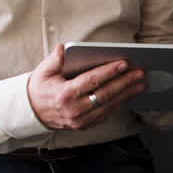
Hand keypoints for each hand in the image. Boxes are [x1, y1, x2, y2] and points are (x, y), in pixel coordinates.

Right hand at [26, 44, 144, 130]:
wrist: (31, 112)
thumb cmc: (40, 88)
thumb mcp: (42, 72)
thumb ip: (54, 60)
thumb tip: (64, 47)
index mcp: (64, 94)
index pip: (91, 81)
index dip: (109, 72)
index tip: (124, 64)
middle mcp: (74, 109)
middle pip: (105, 94)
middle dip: (125, 82)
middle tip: (140, 73)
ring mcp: (80, 120)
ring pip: (109, 106)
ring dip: (127, 94)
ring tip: (140, 84)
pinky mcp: (84, 125)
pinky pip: (105, 114)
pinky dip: (119, 104)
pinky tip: (129, 94)